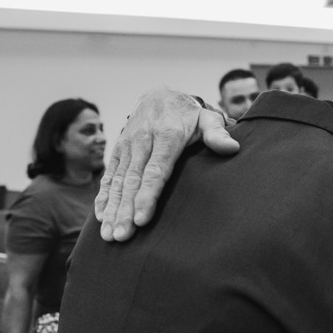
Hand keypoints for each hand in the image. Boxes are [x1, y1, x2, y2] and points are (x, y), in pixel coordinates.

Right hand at [97, 88, 239, 241]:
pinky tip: (100, 218)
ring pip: (118, 182)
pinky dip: (103, 197)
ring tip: (110, 235)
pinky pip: (109, 175)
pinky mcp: (118, 151)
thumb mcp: (207, 119)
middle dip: (125, 210)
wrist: (160, 95)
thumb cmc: (189, 115)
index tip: (141, 219)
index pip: (155, 171)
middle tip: (121, 236)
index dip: (147, 196)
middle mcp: (141, 141)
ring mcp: (127, 146)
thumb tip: (232, 148)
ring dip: (112, 209)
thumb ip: (217, 134)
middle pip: (132, 181)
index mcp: (165, 136)